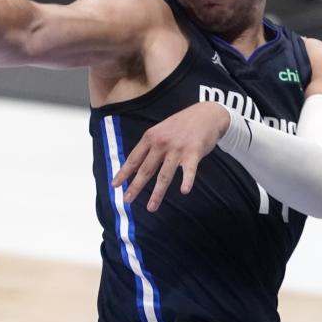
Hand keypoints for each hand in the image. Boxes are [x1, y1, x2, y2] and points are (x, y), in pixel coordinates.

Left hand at [110, 102, 229, 211]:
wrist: (206, 115)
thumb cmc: (181, 125)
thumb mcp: (160, 130)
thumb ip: (150, 146)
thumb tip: (136, 164)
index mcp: (150, 137)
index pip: (134, 158)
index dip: (124, 173)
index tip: (114, 185)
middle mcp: (161, 143)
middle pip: (146, 169)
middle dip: (135, 186)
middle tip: (127, 200)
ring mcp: (177, 149)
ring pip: (164, 175)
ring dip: (157, 193)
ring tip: (151, 207)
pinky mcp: (194, 153)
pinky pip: (189, 170)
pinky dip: (187, 180)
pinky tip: (184, 191)